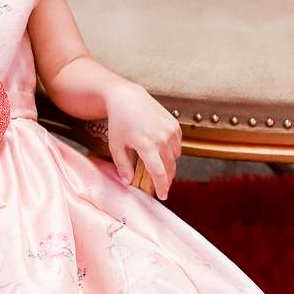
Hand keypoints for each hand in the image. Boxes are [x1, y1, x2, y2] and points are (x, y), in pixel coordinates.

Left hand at [105, 83, 180, 200]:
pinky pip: (177, 145)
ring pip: (175, 157)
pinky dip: (171, 151)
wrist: (128, 98)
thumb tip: (128, 181)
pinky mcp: (175, 125)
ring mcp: (170, 130)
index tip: (162, 195)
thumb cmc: (119, 122)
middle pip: (169, 167)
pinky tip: (161, 150)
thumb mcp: (116, 145)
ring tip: (158, 165)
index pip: (159, 172)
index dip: (162, 186)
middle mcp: (161, 138)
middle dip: (166, 178)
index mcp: (146, 145)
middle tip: (161, 186)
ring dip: (169, 164)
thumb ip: (122, 165)